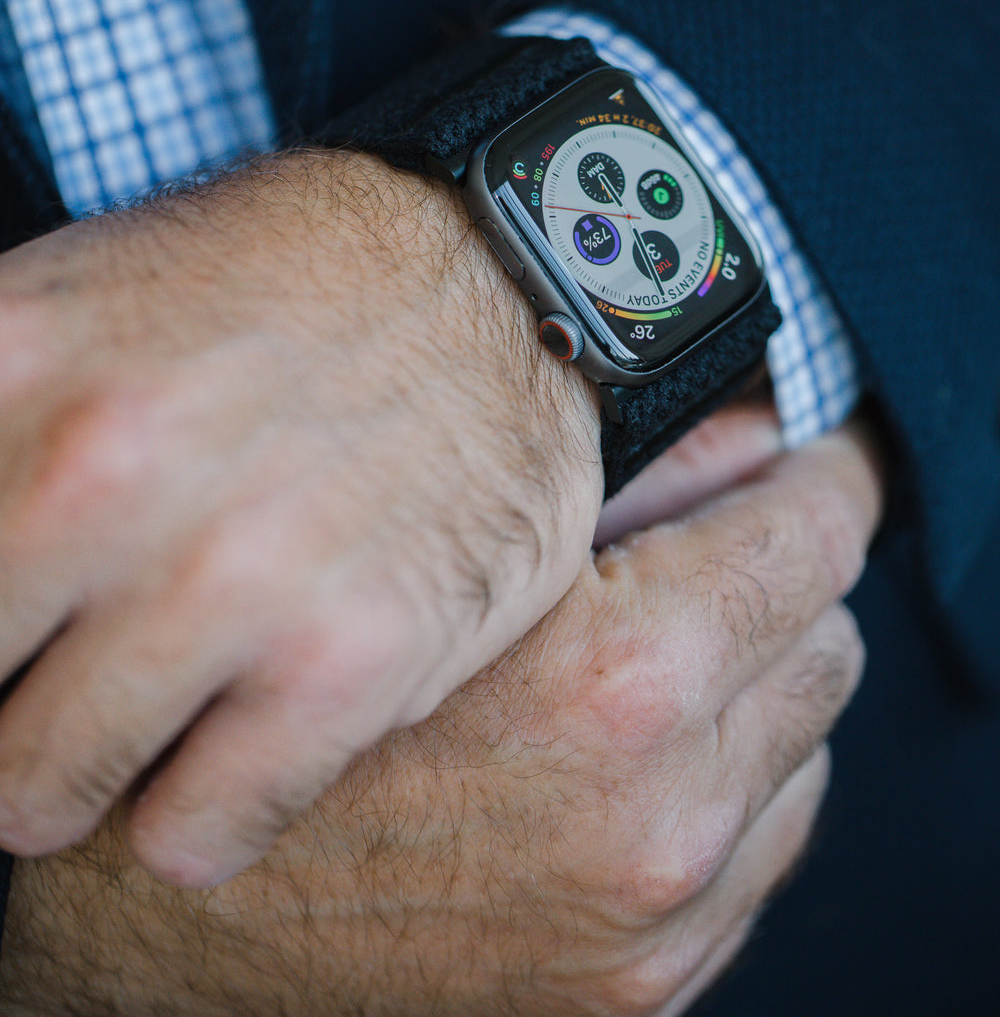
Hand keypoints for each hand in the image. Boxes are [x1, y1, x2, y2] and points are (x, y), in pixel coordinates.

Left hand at [0, 150, 601, 884]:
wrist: (508, 279)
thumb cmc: (284, 292)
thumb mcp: (83, 289)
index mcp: (14, 361)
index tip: (18, 609)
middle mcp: (97, 472)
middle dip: (5, 687)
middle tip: (61, 656)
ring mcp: (225, 576)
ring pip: (37, 796)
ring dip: (76, 768)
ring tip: (138, 707)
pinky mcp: (348, 664)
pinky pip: (187, 840)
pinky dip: (199, 812)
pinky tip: (234, 736)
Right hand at [0, 409, 880, 1016]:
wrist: (160, 896)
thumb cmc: (279, 690)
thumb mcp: (444, 540)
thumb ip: (623, 476)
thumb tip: (748, 430)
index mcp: (619, 687)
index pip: (817, 537)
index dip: (823, 474)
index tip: (817, 455)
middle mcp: (659, 825)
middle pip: (825, 646)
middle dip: (781, 584)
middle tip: (710, 548)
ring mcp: (654, 930)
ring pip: (805, 760)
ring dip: (753, 695)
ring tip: (650, 656)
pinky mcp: (636, 997)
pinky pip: (755, 861)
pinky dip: (722, 794)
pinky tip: (624, 755)